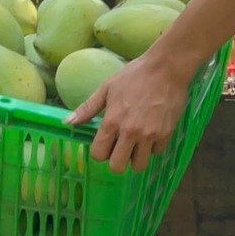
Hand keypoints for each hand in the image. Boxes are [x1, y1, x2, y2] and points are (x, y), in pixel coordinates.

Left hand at [64, 50, 192, 173]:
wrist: (167, 68)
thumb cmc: (134, 76)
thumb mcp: (107, 88)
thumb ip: (87, 109)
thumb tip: (67, 122)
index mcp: (112, 121)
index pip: (98, 155)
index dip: (99, 152)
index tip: (105, 144)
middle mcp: (130, 132)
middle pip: (117, 167)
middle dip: (116, 160)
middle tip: (120, 148)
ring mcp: (149, 135)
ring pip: (139, 165)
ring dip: (136, 156)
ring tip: (136, 142)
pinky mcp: (166, 134)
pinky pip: (156, 153)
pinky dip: (153, 147)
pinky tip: (151, 132)